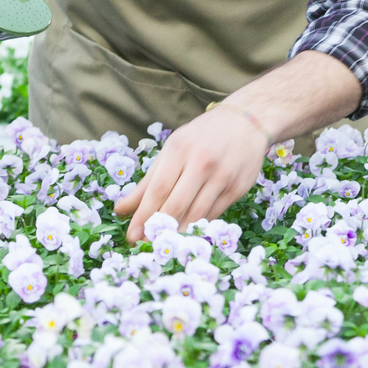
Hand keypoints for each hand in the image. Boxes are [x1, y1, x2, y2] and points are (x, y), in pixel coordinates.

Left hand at [113, 106, 268, 241]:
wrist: (246, 122)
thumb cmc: (202, 137)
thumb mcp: (172, 149)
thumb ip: (148, 181)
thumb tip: (121, 209)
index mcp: (180, 149)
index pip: (158, 189)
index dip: (143, 216)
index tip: (131, 235)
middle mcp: (202, 163)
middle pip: (176, 205)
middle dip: (158, 229)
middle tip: (145, 245)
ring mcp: (222, 177)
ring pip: (196, 215)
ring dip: (178, 234)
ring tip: (164, 245)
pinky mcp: (237, 189)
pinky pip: (213, 215)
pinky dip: (197, 227)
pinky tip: (186, 234)